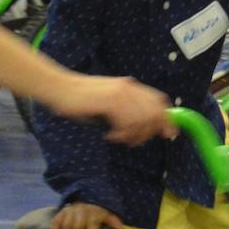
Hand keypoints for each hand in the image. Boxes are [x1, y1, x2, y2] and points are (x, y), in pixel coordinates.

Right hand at [49, 75, 173, 143]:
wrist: (58, 88)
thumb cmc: (81, 100)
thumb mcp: (109, 104)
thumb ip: (128, 111)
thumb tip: (146, 128)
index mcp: (130, 86)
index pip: (159, 100)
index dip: (166, 118)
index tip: (169, 134)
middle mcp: (129, 87)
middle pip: (154, 113)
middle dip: (148, 132)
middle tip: (133, 141)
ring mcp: (120, 93)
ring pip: (141, 121)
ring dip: (131, 135)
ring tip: (118, 138)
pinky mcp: (110, 100)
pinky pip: (126, 123)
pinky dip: (120, 134)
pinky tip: (109, 135)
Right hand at [51, 201, 125, 228]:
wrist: (88, 198)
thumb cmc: (100, 212)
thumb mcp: (111, 216)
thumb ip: (116, 226)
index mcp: (95, 213)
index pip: (92, 223)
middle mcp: (82, 211)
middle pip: (78, 227)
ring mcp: (71, 211)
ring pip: (66, 226)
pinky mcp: (62, 212)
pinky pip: (56, 221)